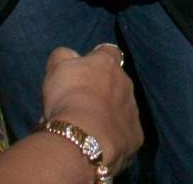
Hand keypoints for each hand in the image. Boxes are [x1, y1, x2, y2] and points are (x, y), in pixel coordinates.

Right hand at [41, 45, 142, 176]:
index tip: (88, 69)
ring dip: (110, 112)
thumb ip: (63, 56)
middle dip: (105, 89)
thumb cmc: (69, 96)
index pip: (109, 52)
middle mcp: (126, 83)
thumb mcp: (57, 68)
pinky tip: (101, 142)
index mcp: (108, 63)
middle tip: (84, 103)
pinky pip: (126, 131)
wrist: (83, 136)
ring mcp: (133, 109)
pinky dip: (115, 134)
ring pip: (123, 106)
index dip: (98, 59)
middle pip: (118, 81)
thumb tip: (69, 54)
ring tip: (91, 126)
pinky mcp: (135, 135)